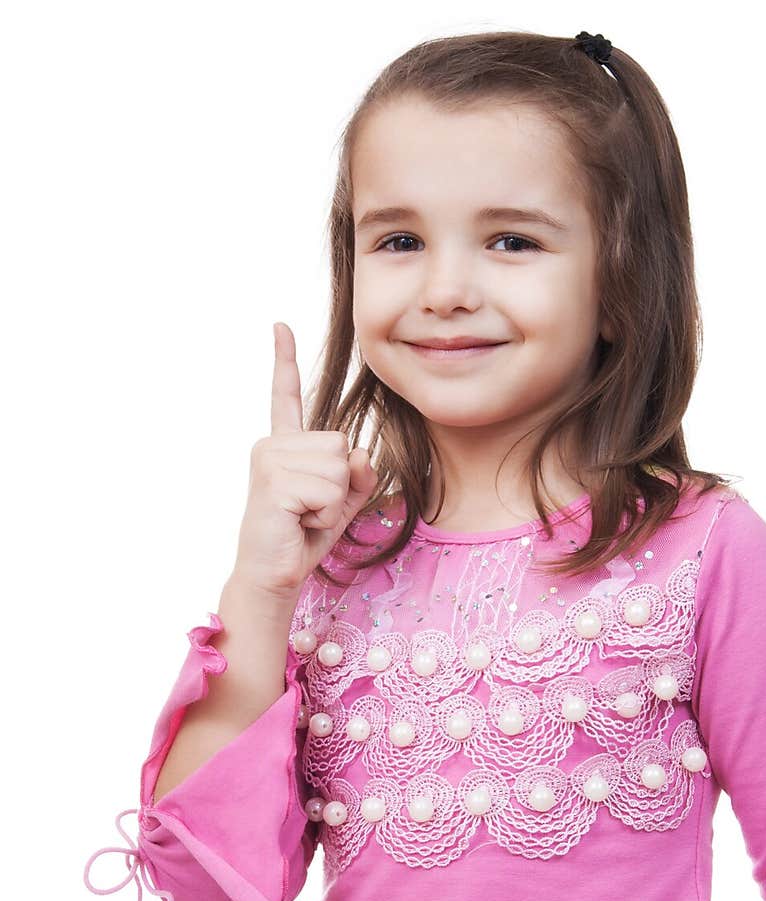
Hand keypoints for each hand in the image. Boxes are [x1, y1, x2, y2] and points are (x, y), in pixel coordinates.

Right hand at [231, 322, 376, 599]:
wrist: (274, 575)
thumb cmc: (303, 537)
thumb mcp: (343, 502)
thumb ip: (360, 475)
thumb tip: (360, 454)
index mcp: (286, 445)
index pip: (285, 395)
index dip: (284, 359)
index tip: (280, 325)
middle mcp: (273, 445)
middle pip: (342, 444)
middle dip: (341, 484)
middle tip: (309, 509)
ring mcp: (270, 460)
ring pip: (340, 467)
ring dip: (333, 502)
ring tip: (303, 516)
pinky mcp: (274, 482)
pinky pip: (330, 490)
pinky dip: (325, 514)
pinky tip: (298, 522)